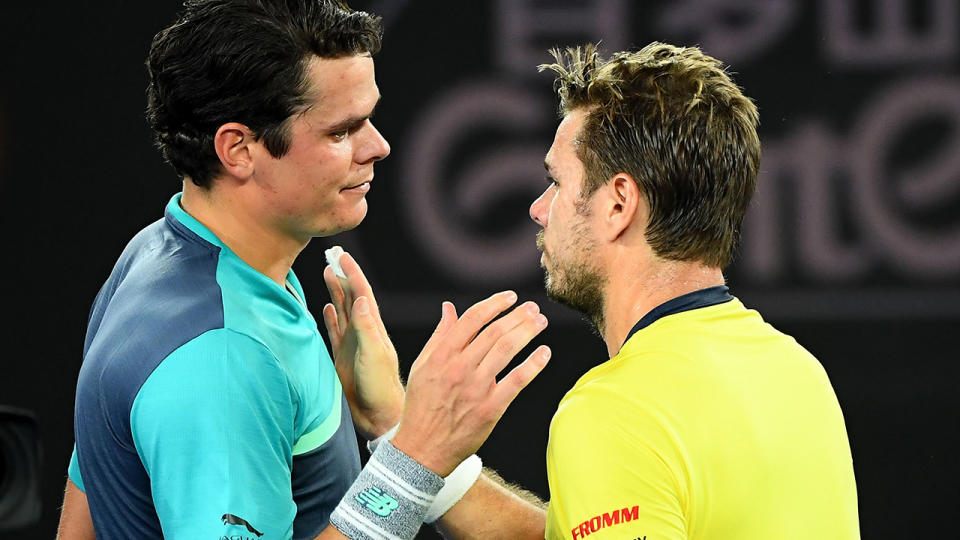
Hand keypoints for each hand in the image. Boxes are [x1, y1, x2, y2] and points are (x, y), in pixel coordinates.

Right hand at [322, 251, 403, 439]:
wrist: (378, 415)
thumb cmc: (381, 387)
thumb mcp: (374, 354)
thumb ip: (366, 328)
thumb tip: (361, 298)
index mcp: (372, 327)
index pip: (362, 293)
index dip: (353, 273)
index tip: (343, 255)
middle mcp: (362, 332)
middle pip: (351, 297)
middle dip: (343, 276)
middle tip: (333, 256)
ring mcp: (352, 344)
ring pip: (342, 311)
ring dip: (335, 292)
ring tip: (328, 273)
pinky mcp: (342, 358)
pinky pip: (334, 332)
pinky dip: (330, 318)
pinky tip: (327, 308)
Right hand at [390, 291, 550, 476]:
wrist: (422, 449)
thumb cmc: (421, 405)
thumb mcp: (422, 366)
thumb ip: (439, 336)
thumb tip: (449, 308)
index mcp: (442, 355)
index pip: (472, 319)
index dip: (494, 304)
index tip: (511, 297)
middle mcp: (460, 368)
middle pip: (494, 332)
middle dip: (517, 316)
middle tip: (533, 308)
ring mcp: (476, 388)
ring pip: (507, 350)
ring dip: (527, 332)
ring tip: (540, 322)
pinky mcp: (491, 408)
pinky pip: (517, 380)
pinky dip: (533, 364)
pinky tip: (544, 353)